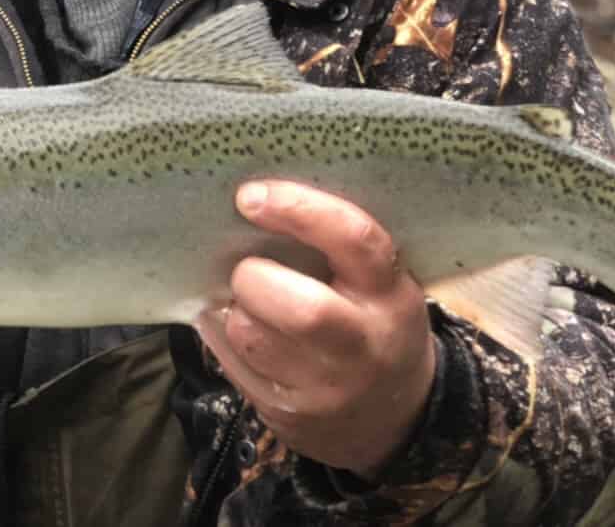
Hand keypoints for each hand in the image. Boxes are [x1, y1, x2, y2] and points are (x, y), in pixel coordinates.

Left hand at [195, 180, 437, 479]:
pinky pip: (230, 363)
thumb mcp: (381, 284)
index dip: (299, 211)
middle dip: (254, 278)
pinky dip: (222, 334)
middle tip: (249, 270)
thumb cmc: (373, 325)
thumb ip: (337, 247)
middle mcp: (362, 346)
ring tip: (252, 303)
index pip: (353, 241)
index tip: (251, 196)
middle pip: (300, 309)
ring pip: (252, 336)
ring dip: (236, 310)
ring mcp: (324, 390)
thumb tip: (259, 199)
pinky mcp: (286, 416)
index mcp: (390, 296)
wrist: (392, 417)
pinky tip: (240, 326)